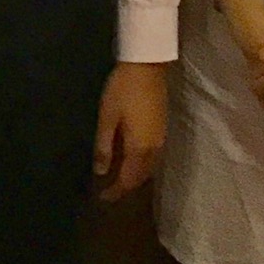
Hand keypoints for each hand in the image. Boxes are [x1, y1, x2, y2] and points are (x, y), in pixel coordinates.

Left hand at [94, 62, 166, 201]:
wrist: (148, 66)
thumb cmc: (123, 90)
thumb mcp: (107, 117)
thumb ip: (104, 146)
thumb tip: (101, 172)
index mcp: (140, 148)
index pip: (128, 179)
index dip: (116, 191)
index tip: (103, 198)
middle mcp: (154, 148)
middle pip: (141, 177)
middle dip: (126, 187)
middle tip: (110, 191)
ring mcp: (161, 138)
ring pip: (149, 167)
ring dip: (135, 176)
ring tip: (118, 177)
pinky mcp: (162, 128)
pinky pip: (153, 156)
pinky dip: (142, 164)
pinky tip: (131, 158)